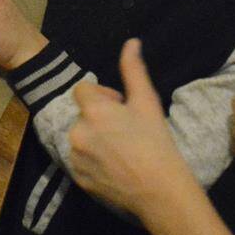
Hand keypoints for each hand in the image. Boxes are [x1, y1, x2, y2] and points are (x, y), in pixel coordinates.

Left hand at [68, 39, 193, 219]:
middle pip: (82, 115)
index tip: (122, 108)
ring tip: (121, 151)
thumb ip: (133, 70)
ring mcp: (75, 158)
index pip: (83, 89)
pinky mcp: (78, 179)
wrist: (160, 192)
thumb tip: (131, 42)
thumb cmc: (156, 143)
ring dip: (94, 138)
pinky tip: (116, 167)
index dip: (103, 96)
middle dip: (99, 118)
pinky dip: (93, 160)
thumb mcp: (147, 102)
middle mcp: (77, 132)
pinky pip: (80, 160)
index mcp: (92, 110)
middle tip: (125, 131)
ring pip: (80, 138)